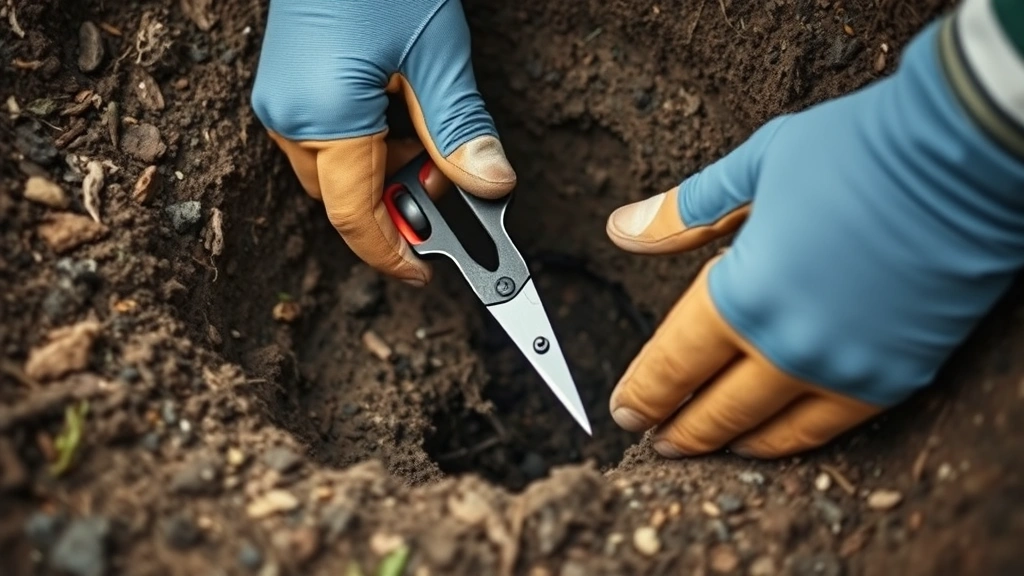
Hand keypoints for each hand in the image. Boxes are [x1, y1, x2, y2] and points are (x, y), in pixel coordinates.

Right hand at [250, 0, 514, 285]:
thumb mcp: (436, 54)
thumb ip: (460, 129)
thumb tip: (491, 186)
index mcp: (321, 118)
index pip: (354, 217)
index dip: (391, 254)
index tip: (424, 274)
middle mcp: (288, 117)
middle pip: (343, 198)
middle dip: (397, 204)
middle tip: (448, 182)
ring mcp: (281, 101)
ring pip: (334, 172)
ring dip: (383, 173)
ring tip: (429, 141)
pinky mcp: (287, 87)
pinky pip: (324, 142)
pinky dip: (366, 147)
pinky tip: (399, 117)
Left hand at [604, 18, 1023, 458]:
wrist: (964, 156)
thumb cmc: (853, 150)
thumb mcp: (754, 168)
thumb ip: (683, 214)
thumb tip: (619, 229)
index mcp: (743, 293)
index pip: (675, 363)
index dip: (645, 392)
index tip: (623, 410)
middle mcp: (789, 345)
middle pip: (718, 409)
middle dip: (679, 429)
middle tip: (654, 442)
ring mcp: (846, 368)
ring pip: (774, 430)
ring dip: (732, 443)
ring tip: (706, 448)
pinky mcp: (897, 375)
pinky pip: (834, 426)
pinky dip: (795, 438)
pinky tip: (775, 438)